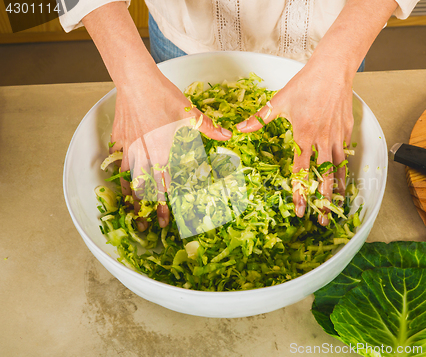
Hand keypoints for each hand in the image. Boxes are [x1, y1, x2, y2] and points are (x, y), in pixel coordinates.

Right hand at [110, 68, 231, 230]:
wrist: (136, 81)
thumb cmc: (164, 97)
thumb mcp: (191, 113)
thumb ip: (210, 128)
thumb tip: (228, 136)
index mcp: (164, 153)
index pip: (164, 187)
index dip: (164, 206)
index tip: (165, 222)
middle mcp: (145, 156)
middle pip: (145, 189)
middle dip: (146, 209)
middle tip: (145, 227)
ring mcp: (130, 148)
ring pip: (128, 179)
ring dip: (131, 196)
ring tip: (131, 210)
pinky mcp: (119, 139)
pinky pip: (117, 161)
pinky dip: (119, 173)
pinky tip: (119, 180)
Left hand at [236, 56, 353, 225]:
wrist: (333, 70)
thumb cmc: (306, 84)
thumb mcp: (279, 101)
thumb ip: (260, 118)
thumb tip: (239, 129)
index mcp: (304, 136)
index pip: (302, 171)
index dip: (301, 192)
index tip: (300, 209)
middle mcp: (322, 140)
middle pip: (324, 177)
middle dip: (324, 200)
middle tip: (323, 219)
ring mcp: (337, 136)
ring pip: (339, 169)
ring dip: (337, 189)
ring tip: (338, 206)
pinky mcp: (346, 131)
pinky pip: (346, 155)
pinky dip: (345, 170)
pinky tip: (344, 180)